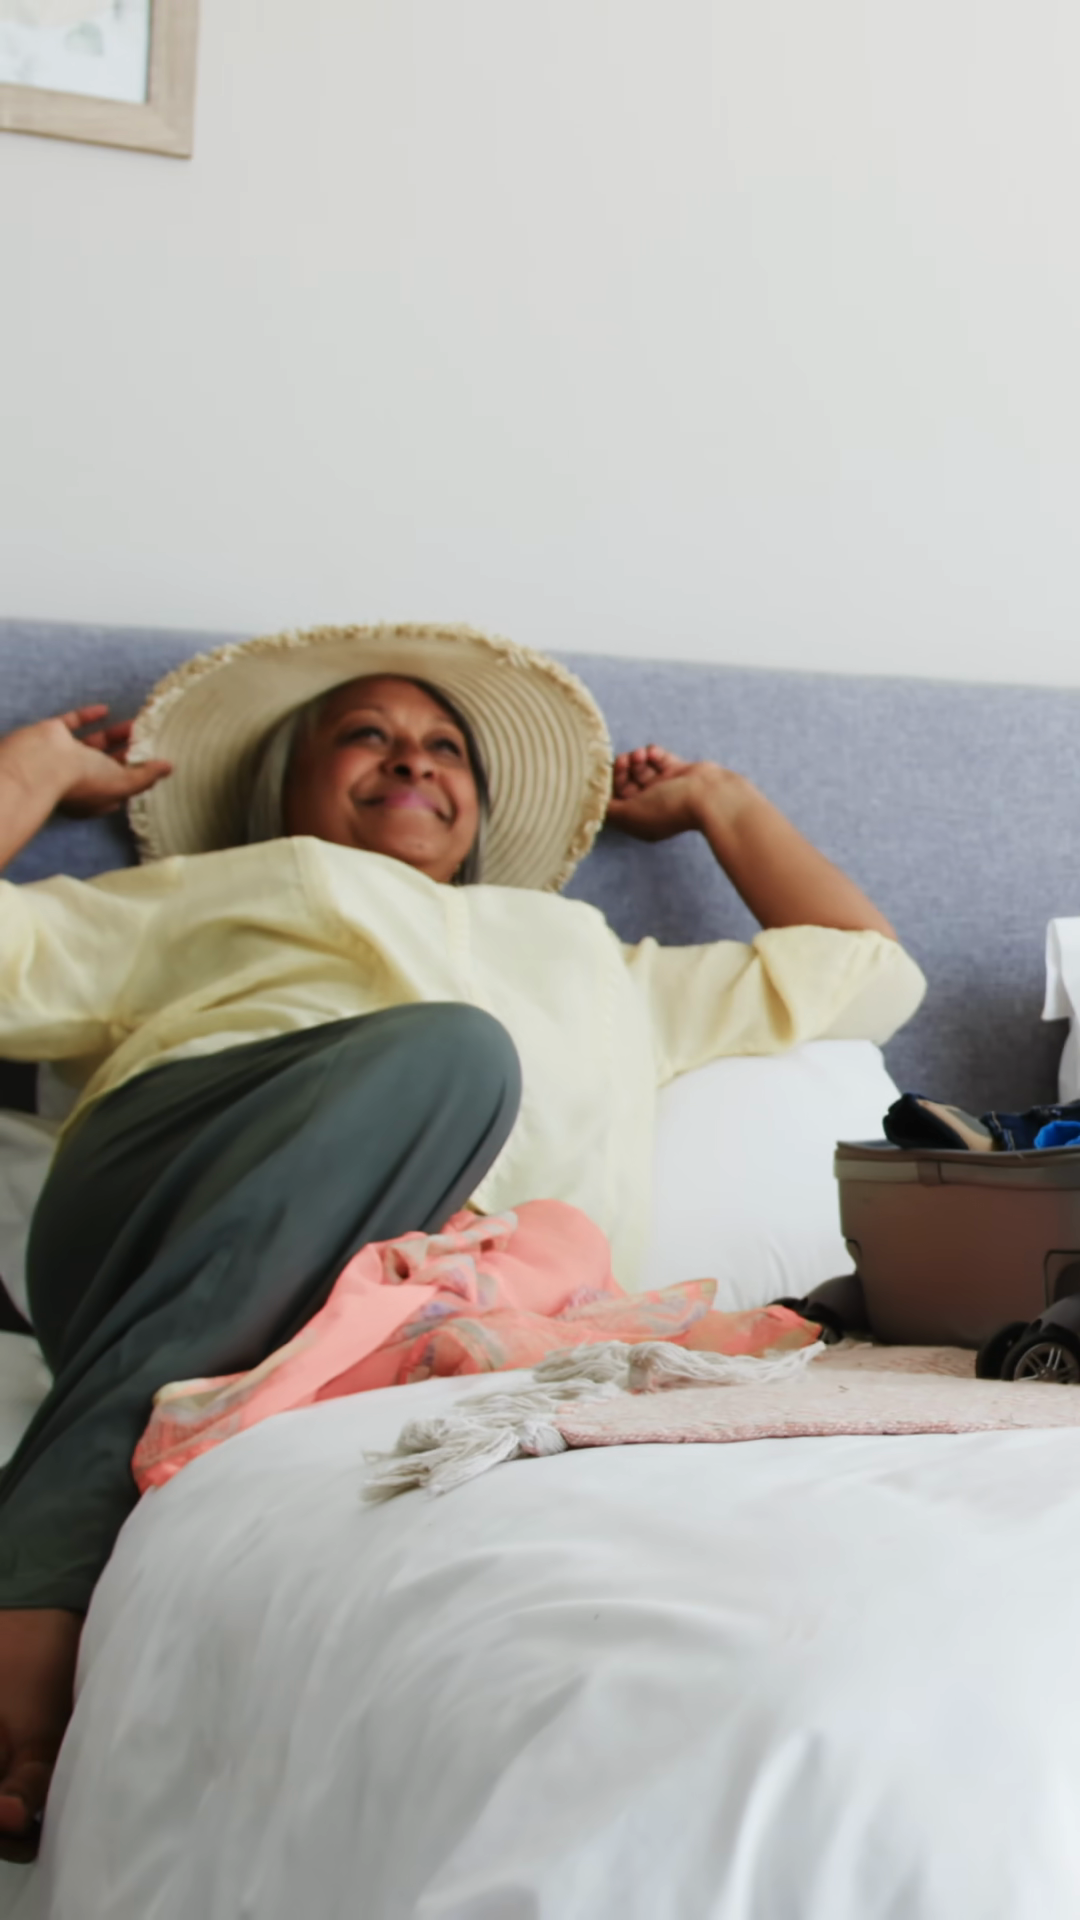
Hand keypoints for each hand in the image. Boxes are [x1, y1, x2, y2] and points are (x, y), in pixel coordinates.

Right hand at [1, 706, 171, 818]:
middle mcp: (80, 779)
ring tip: (138, 722)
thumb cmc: (84, 781)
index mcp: (95, 797)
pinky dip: (89, 716)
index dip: (135, 779)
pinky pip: (74, 723)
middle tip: (150, 738)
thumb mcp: (123, 784)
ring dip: (115, 733)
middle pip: (110, 764)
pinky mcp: (56, 735)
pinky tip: (106, 708)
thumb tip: (169, 767)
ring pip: (95, 743)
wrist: (44, 762)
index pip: (119, 789)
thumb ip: (146, 776)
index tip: (153, 765)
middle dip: (130, 752)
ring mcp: (66, 756)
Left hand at [606, 746, 746, 842]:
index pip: (616, 802)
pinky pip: (659, 758)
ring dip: (637, 759)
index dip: (608, 787)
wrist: (709, 795)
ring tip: (640, 756)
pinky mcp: (678, 771)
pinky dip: (653, 753)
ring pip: (641, 768)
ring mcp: (666, 787)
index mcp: (641, 820)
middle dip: (622, 769)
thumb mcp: (629, 813)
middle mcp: (652, 805)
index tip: (604, 775)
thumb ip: (608, 809)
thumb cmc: (670, 807)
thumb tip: (592, 802)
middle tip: (624, 760)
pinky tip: (653, 753)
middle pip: (627, 783)